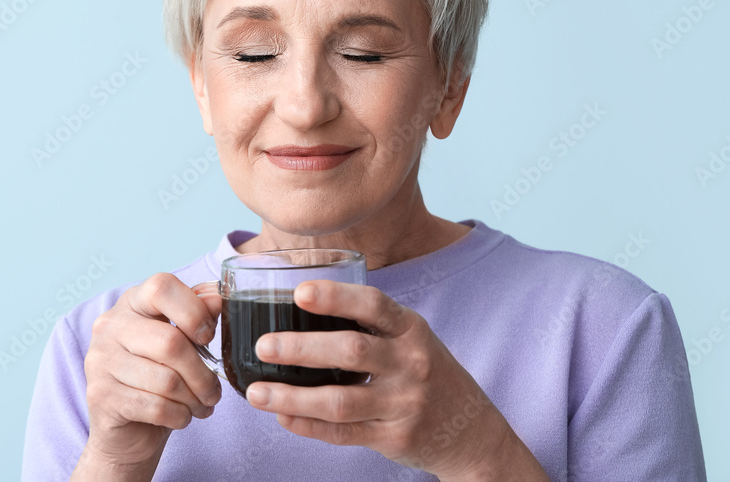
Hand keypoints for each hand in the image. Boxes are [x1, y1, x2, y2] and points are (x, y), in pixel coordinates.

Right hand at [71, 273, 222, 479]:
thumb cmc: (156, 376)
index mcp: (131, 302)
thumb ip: (196, 316)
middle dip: (202, 373)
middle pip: (171, 342)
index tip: (208, 336)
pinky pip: (156, 406)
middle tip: (214, 391)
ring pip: (166, 380)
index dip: (193, 310)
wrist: (123, 428)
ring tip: (201, 406)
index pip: (162, 287)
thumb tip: (218, 298)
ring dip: (194, 399)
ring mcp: (101, 361)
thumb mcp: (179, 341)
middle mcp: (110, 326)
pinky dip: (179, 416)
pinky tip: (182, 417)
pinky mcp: (101, 396)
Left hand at [243, 280, 547, 480]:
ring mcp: (405, 403)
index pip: (373, 305)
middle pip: (351, 351)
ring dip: (293, 396)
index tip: (300, 293)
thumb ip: (371, 324)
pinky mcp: (395, 437)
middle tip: (263, 345)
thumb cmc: (428, 373)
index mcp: (412, 329)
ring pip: (340, 400)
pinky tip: (282, 416)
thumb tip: (302, 302)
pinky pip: (343, 433)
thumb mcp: (412, 338)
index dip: (336, 297)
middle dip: (301, 348)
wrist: (472, 431)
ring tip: (257, 392)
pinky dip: (308, 426)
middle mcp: (411, 363)